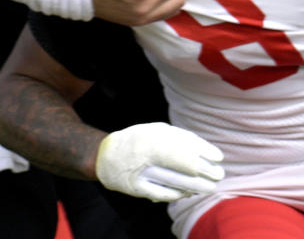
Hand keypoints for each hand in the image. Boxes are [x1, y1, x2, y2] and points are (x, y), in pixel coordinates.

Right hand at [96, 122, 224, 201]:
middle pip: (185, 167)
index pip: (186, 146)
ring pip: (177, 183)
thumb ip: (180, 138)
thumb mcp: (156, 131)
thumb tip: (208, 153)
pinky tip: (189, 192)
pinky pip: (164, 194)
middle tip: (218, 175)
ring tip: (210, 186)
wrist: (106, 156)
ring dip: (198, 187)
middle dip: (206, 172)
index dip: (206, 153)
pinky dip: (180, 194)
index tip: (218, 158)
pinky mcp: (136, 188)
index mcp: (151, 136)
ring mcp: (140, 172)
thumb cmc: (139, 141)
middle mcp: (145, 154)